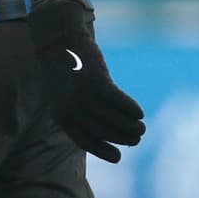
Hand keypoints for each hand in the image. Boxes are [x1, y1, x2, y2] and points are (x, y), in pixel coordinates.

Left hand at [28, 0, 145, 162]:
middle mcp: (71, 109)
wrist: (57, 40)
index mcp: (60, 116)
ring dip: (131, 126)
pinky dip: (131, 108)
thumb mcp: (63, 96)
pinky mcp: (96, 81)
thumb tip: (105, 134)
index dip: (103, 151)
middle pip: (104, 131)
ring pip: (114, 118)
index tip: (118, 157)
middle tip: (137, 137)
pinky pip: (119, 101)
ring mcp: (83, 95)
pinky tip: (139, 113)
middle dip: (123, 137)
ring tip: (141, 127)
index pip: (85, 141)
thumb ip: (79, 114)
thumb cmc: (63, 70)